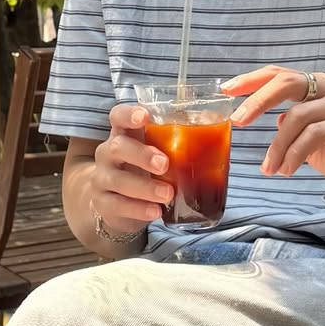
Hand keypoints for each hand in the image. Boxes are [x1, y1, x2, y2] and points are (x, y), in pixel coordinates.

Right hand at [91, 103, 173, 232]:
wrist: (119, 203)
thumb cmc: (145, 170)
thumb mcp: (158, 152)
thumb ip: (179, 142)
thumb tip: (221, 129)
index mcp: (124, 134)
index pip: (118, 116)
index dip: (129, 114)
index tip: (145, 116)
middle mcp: (109, 152)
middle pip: (118, 147)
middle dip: (142, 155)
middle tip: (164, 164)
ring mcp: (102, 178)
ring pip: (118, 179)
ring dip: (145, 187)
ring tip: (167, 194)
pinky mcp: (104, 203)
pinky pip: (118, 205)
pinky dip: (139, 209)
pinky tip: (156, 211)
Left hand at [222, 66, 324, 191]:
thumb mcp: (317, 135)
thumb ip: (296, 124)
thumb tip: (272, 120)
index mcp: (322, 85)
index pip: (281, 74)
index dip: (252, 80)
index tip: (226, 90)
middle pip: (286, 82)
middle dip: (257, 101)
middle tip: (238, 122)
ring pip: (297, 116)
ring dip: (277, 146)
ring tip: (270, 168)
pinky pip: (315, 135)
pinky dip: (295, 154)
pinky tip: (288, 169)